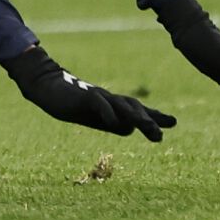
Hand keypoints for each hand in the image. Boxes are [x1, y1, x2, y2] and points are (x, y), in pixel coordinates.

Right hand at [4, 44, 175, 140]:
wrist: (46, 86)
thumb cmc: (71, 101)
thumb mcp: (94, 116)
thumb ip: (112, 122)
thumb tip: (129, 129)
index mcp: (112, 105)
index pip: (138, 109)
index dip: (155, 115)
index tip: (173, 123)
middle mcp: (109, 98)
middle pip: (134, 107)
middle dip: (149, 119)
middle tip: (162, 134)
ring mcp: (96, 95)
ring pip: (121, 105)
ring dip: (136, 117)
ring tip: (150, 128)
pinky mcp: (83, 95)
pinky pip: (98, 102)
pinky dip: (107, 112)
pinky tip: (114, 122)